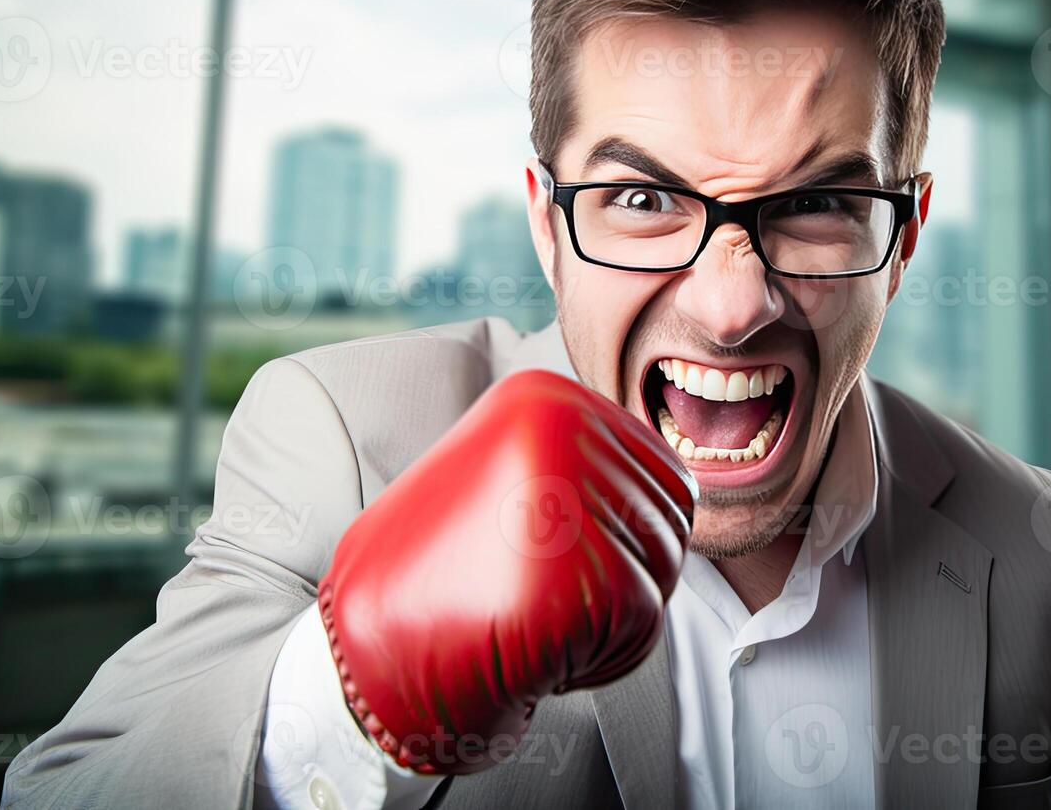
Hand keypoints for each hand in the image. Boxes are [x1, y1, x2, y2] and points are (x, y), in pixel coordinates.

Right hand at [318, 369, 695, 773]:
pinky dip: (605, 654)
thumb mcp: (502, 473)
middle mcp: (564, 429)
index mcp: (545, 396)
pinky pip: (644, 622)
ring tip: (537, 613)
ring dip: (614, 615)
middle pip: (668, 521)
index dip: (627, 534)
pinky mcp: (584, 574)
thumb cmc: (439, 573)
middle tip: (548, 595)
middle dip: (627, 575)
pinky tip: (538, 646)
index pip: (665, 472)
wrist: (375, 653)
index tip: (558, 558)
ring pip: (662, 570)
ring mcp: (573, 498)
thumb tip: (675, 482)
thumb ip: (579, 460)